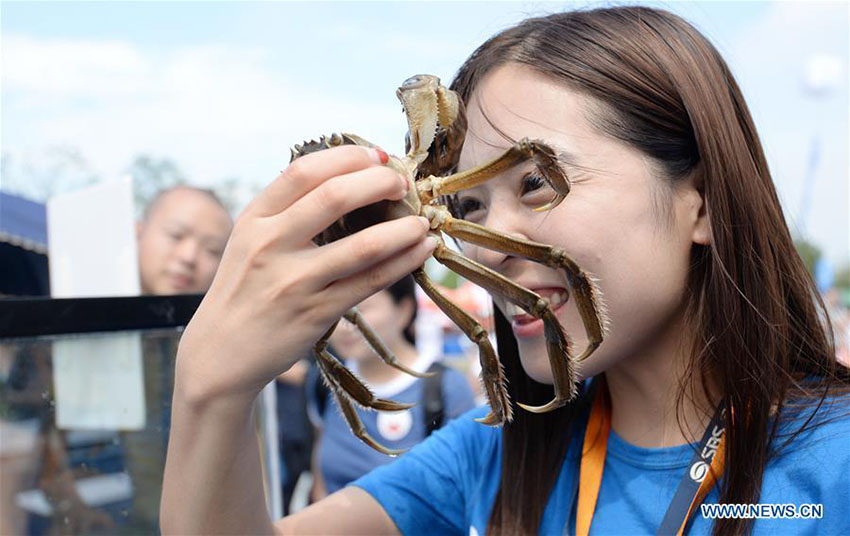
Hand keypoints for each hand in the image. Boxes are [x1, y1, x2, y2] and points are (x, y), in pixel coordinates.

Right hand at [175, 145, 434, 403]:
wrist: (220, 355)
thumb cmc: (244, 291)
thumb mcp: (249, 242)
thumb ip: (287, 212)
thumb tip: (348, 178)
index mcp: (255, 219)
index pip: (304, 172)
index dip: (348, 157)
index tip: (378, 156)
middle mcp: (271, 245)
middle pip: (336, 196)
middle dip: (381, 182)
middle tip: (403, 184)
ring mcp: (295, 281)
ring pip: (365, 245)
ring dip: (405, 227)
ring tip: (424, 221)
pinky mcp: (317, 313)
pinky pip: (372, 281)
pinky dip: (404, 261)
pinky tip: (421, 250)